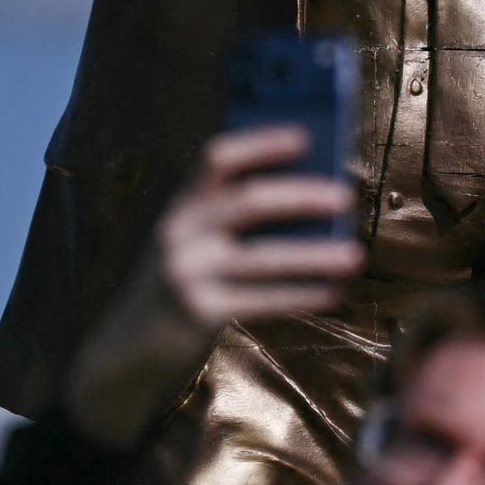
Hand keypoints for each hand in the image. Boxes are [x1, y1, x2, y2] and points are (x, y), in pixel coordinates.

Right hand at [65, 127, 358, 442]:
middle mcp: (178, 231)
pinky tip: (334, 293)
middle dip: (302, 196)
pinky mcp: (196, 312)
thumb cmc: (182, 282)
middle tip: (346, 197)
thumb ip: (235, 219)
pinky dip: (302, 296)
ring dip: (315, 255)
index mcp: (182, 204)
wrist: (128, 346)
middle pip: (248, 201)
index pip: (216, 158)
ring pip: (263, 257)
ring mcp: (185, 272)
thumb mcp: (194, 241)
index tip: (304, 138)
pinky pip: (262, 301)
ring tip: (356, 255)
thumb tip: (317, 200)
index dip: (260, 144)